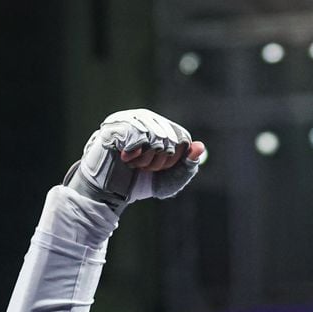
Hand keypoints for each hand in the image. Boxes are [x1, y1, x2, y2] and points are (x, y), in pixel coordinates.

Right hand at [64, 109, 206, 212]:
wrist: (111, 193)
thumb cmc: (141, 183)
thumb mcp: (171, 179)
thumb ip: (188, 164)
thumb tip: (201, 147)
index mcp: (162, 128)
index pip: (182, 138)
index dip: (175, 159)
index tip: (162, 169)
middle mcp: (147, 118)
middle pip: (170, 137)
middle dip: (160, 161)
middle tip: (146, 168)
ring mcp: (128, 119)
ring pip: (153, 135)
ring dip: (147, 159)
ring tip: (135, 165)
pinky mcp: (114, 126)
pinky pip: (135, 135)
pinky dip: (135, 154)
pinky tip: (125, 159)